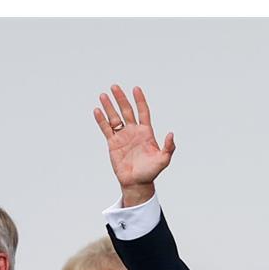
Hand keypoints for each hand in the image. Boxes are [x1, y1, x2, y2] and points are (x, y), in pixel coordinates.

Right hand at [93, 85, 175, 206]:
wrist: (136, 183)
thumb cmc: (151, 172)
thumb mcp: (163, 160)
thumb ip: (168, 147)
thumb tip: (171, 134)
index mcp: (146, 132)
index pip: (143, 112)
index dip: (140, 100)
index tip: (136, 89)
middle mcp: (133, 131)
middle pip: (127, 111)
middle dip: (121, 99)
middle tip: (114, 87)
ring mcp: (122, 136)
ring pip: (114, 117)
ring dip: (109, 106)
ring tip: (103, 95)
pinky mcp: (113, 143)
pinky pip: (106, 129)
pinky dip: (101, 120)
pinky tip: (97, 110)